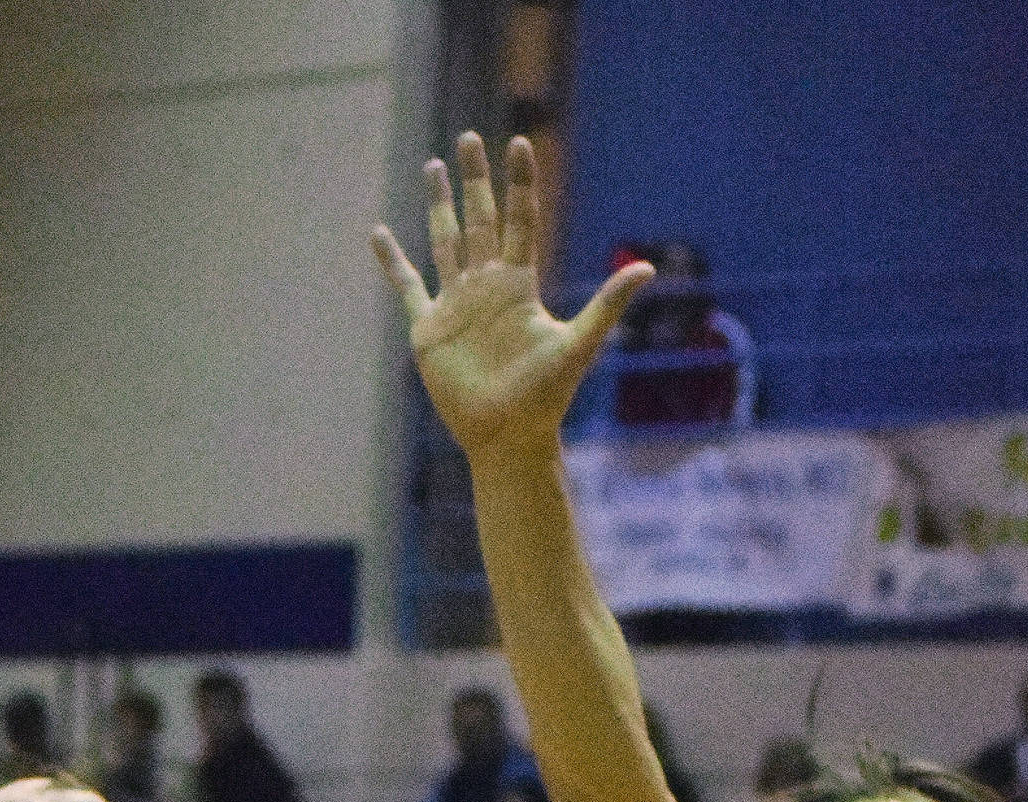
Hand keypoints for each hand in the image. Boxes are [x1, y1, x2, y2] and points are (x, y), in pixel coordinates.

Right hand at [372, 133, 652, 463]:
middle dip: (474, 181)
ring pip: (445, 242)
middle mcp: (487, 286)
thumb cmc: (544, 397)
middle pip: (478, 219)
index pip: (519, 220)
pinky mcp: (429, 329)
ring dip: (439, 206)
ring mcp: (456, 305)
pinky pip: (408, 286)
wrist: (506, 437)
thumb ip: (608, 304)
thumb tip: (648, 268)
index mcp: (519, 284)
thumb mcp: (578, 344)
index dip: (519, 183)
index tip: (518, 143)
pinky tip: (379, 234)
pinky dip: (393, 262)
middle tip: (470, 138)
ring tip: (433, 167)